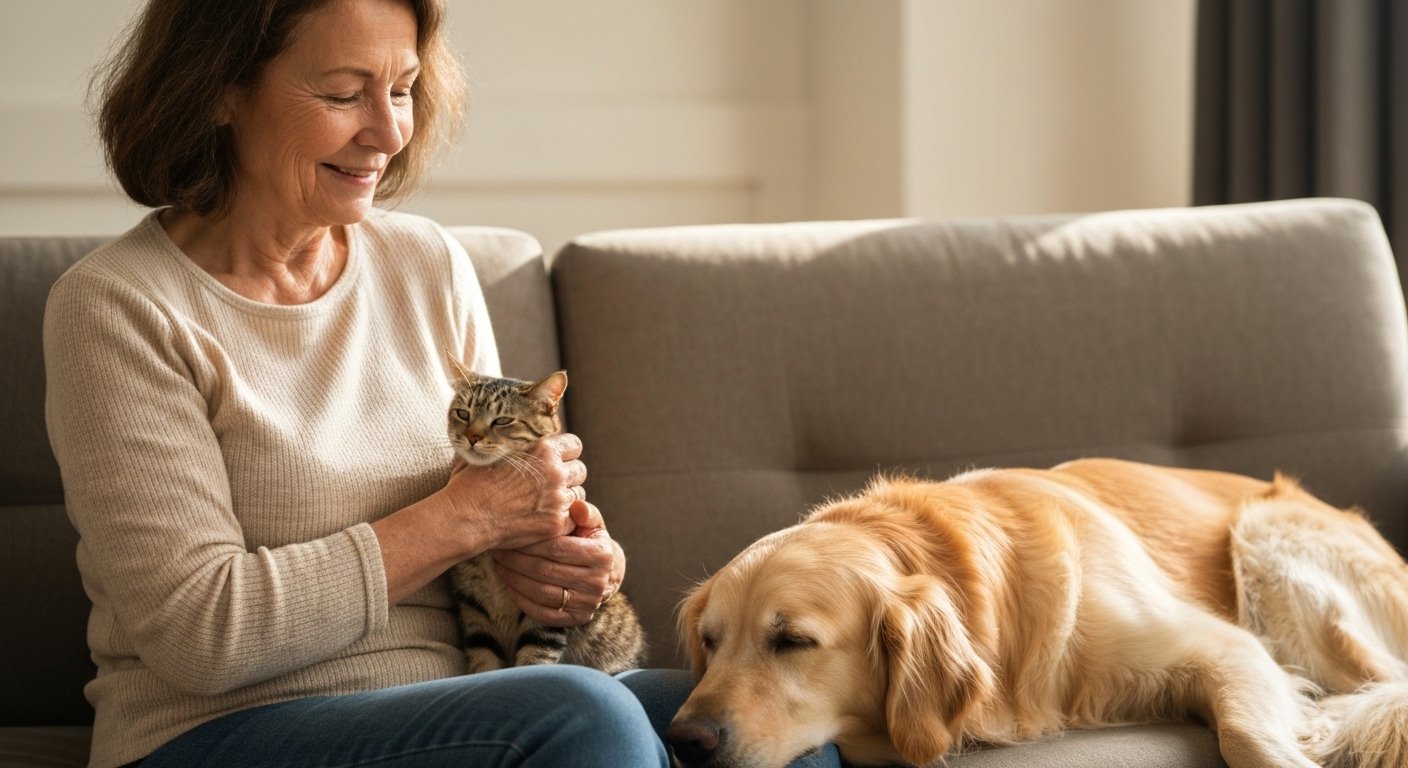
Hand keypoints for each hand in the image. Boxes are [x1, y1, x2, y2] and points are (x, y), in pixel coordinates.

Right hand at [440, 433, 587, 552]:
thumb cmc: (469, 483)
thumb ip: (507, 441)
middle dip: (566, 477)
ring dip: (565, 500)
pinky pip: (572, 520)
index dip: (565, 454)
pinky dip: (561, 521)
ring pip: (578, 496)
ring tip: (543, 506)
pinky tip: (542, 521)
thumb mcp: (486, 450)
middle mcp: (554, 471)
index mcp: (542, 448)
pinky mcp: (555, 523)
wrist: (463, 517)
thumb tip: (498, 429)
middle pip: (579, 471)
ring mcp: (557, 498)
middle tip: (549, 487)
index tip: (556, 463)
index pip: (574, 445)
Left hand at [493, 499, 625, 626]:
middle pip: (546, 571)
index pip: (557, 548)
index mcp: (602, 555)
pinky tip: (508, 583)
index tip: (511, 534)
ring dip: (514, 578)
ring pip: (541, 592)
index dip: (530, 542)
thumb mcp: (592, 524)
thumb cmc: (590, 541)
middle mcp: (597, 582)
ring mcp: (586, 604)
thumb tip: (576, 505)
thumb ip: (584, 513)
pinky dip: (520, 598)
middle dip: (516, 560)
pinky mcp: (575, 619)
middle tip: (497, 549)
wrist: (605, 575)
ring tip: (499, 564)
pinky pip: (541, 611)